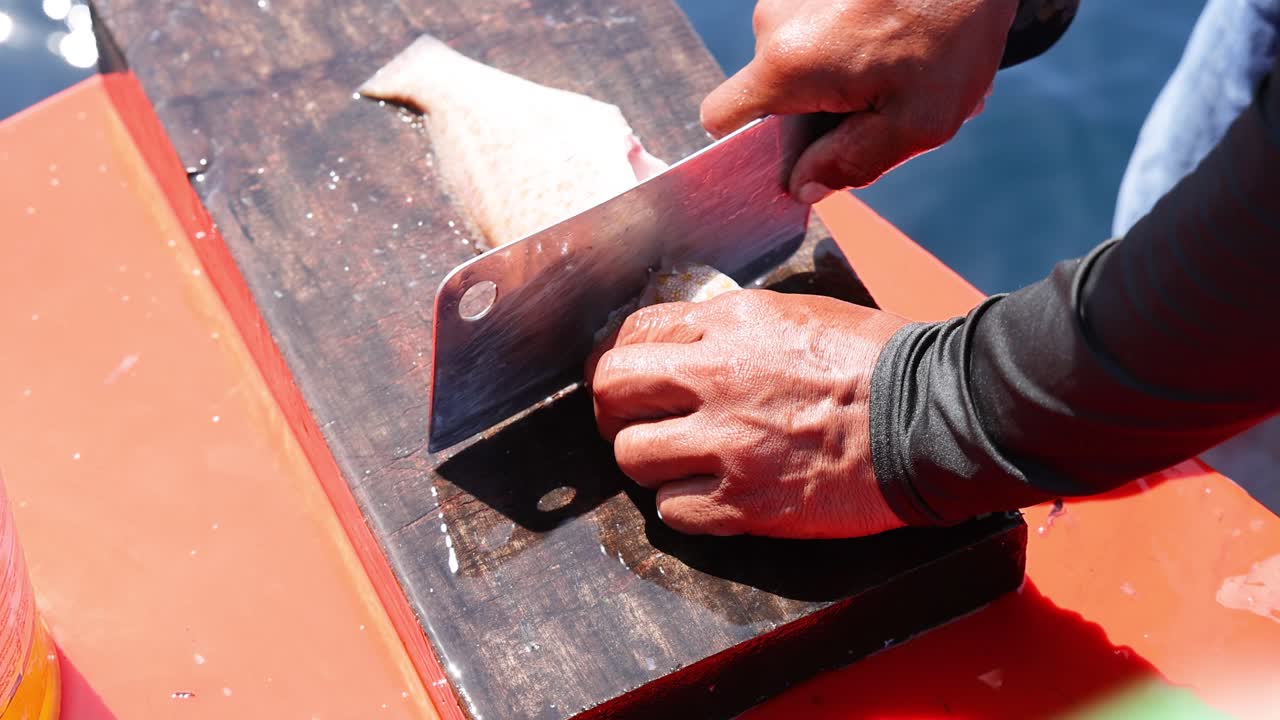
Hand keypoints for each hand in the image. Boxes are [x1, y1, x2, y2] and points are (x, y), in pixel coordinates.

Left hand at [586, 290, 910, 538]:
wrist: (930, 419)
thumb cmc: (878, 362)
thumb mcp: (796, 315)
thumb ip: (732, 329)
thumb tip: (688, 345)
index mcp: (730, 324)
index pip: (634, 334)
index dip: (623, 358)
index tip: (630, 378)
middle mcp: (715, 378)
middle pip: (612, 391)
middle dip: (615, 408)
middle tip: (633, 420)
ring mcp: (726, 444)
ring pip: (631, 456)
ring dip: (648, 460)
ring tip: (677, 461)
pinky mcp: (745, 503)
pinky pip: (671, 510)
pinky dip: (681, 505)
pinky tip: (708, 495)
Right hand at [701, 0, 1015, 196]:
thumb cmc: (954, 24)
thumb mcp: (919, 119)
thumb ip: (854, 162)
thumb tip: (805, 186)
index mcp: (788, 65)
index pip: (721, 119)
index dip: (749, 147)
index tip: (794, 153)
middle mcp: (774, 22)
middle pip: (771, 92)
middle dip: (819, 111)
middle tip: (882, 106)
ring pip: (798, 59)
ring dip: (842, 75)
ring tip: (902, 65)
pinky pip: (818, 27)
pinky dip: (853, 42)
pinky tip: (899, 37)